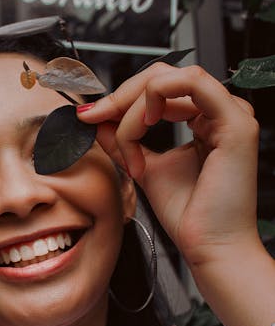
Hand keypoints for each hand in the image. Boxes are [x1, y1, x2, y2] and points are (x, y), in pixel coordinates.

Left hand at [77, 63, 260, 266]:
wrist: (208, 248)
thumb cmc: (188, 216)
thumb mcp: (145, 168)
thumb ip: (124, 141)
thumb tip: (96, 120)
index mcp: (204, 120)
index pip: (159, 89)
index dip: (120, 98)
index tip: (89, 116)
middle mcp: (219, 112)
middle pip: (162, 78)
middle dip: (120, 97)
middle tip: (94, 118)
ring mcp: (231, 113)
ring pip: (170, 80)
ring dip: (134, 106)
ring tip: (127, 140)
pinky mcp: (236, 122)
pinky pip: (192, 83)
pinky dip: (157, 98)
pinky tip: (144, 126)